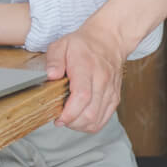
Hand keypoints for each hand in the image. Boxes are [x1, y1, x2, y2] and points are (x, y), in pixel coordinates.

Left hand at [45, 18, 125, 132]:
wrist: (109, 41)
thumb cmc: (84, 44)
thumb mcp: (62, 44)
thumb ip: (54, 60)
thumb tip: (51, 75)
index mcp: (87, 68)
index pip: (82, 96)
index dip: (70, 112)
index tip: (58, 118)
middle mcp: (102, 81)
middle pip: (90, 113)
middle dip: (72, 123)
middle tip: (60, 119)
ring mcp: (111, 91)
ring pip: (98, 120)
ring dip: (80, 126)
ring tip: (69, 120)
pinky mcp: (115, 98)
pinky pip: (104, 119)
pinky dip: (91, 125)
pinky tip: (80, 119)